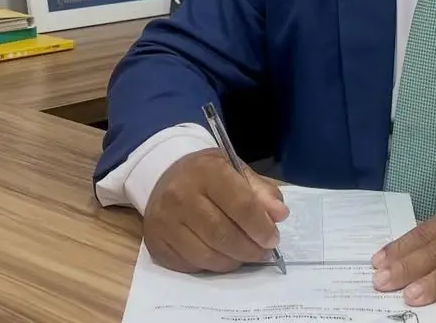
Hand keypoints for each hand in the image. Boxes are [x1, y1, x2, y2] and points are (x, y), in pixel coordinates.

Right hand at [143, 149, 288, 273]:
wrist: (163, 176)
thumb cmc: (207, 173)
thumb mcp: (236, 170)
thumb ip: (261, 192)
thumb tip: (280, 215)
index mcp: (207, 171)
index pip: (241, 205)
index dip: (261, 227)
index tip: (273, 239)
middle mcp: (181, 195)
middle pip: (223, 235)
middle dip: (250, 249)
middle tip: (264, 252)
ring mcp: (165, 222)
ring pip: (207, 255)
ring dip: (233, 261)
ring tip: (246, 256)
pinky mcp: (155, 243)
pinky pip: (190, 265)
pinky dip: (212, 267)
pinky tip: (222, 257)